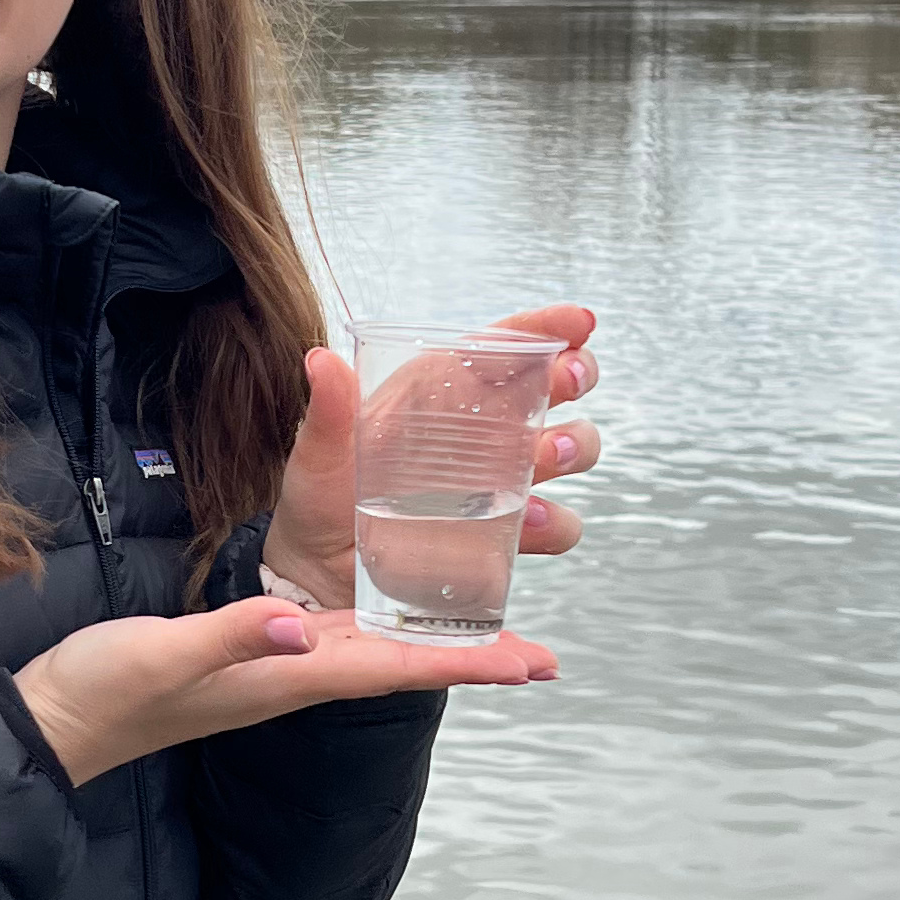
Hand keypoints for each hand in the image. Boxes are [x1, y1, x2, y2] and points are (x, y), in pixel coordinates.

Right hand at [15, 596, 554, 788]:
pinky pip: (332, 637)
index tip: (534, 664)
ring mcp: (270, 667)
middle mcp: (290, 675)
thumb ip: (226, 637)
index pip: (393, 668)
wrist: (49, 722)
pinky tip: (387, 604)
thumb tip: (295, 623)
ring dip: (432, 642)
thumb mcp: (159, 655)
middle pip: (400, 663)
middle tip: (542, 655)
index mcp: (283, 676)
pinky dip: (377, 622)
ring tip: (490, 626)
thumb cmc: (101, 692)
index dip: (466, 662)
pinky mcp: (246, 652)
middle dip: (471, 657)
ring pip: (372, 650)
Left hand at [262, 305, 604, 607]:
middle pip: (551, 391)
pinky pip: (553, 525)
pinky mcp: (504, 535)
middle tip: (568, 381)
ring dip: (572, 446)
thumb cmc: (320, 501)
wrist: (321, 576)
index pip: (500, 349)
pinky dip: (553, 522)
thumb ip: (330, 411)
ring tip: (549, 455)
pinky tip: (529, 523)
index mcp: (440, 394)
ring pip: (566, 452)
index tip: (579, 322)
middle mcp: (480, 433)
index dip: (543, 329)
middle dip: (573, 377)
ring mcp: (498, 484)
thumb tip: (321, 361)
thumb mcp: (321, 453)